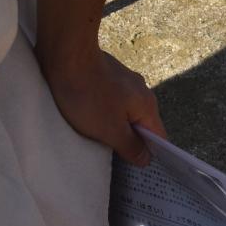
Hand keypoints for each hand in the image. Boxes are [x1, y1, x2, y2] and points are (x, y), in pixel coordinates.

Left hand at [41, 48, 165, 163]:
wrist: (66, 56)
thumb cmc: (88, 96)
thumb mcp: (109, 130)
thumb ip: (130, 146)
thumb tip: (147, 159)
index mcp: (147, 105)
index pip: (158, 136)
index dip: (151, 153)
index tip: (137, 169)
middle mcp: (141, 91)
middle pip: (141, 124)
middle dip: (129, 140)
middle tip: (113, 158)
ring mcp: (124, 81)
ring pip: (125, 111)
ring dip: (114, 125)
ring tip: (97, 137)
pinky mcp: (107, 75)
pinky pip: (111, 101)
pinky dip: (103, 111)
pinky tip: (87, 115)